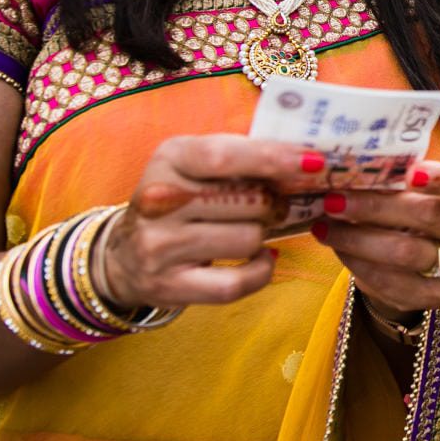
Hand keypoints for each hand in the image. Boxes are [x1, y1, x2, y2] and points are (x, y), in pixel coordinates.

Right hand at [100, 134, 313, 308]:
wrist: (124, 256)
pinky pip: (237, 281)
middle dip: (276, 203)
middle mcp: (159, 199)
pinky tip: (260, 259)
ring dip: (264, 236)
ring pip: (249, 239)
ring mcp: (160, 245)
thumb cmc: (180, 202)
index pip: (224, 156)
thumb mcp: (196, 167)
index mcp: (170, 158)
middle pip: (249, 200)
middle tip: (274, 205)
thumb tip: (308, 159)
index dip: (274, 158)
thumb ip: (243, 157)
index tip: (315, 162)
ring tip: (252, 230)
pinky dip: (261, 271)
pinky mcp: (169, 284)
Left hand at [311, 161, 439, 317]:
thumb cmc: (409, 208)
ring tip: (325, 227)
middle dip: (376, 208)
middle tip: (333, 201)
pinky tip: (340, 250)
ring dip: (359, 240)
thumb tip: (345, 168)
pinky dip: (360, 265)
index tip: (409, 172)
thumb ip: (393, 175)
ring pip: (407, 253)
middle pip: (428, 216)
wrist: (416, 256)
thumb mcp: (408, 188)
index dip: (439, 177)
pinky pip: (395, 283)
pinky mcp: (439, 295)